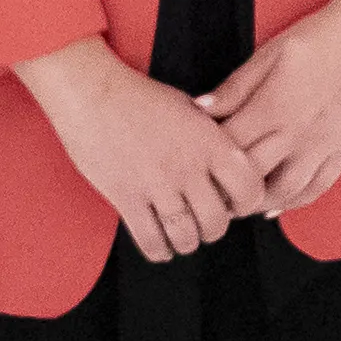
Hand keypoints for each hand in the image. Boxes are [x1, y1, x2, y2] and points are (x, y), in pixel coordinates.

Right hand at [17, 38, 271, 263]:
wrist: (91, 90)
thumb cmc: (141, 97)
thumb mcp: (191, 109)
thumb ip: (213, 139)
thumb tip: (232, 165)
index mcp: (209, 141)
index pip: (249, 189)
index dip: (246, 203)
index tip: (234, 204)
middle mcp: (188, 165)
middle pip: (217, 222)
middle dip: (212, 229)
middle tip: (204, 224)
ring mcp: (157, 183)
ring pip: (186, 236)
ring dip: (186, 242)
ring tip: (181, 236)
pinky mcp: (126, 197)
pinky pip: (152, 241)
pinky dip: (160, 250)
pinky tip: (160, 246)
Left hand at [200, 0, 340, 214]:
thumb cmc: (320, 37)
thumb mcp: (270, 52)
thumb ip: (235, 86)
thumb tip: (200, 108)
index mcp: (276, 107)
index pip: (230, 146)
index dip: (206, 157)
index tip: (192, 158)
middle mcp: (300, 133)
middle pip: (253, 176)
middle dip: (224, 187)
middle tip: (205, 189)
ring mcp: (324, 145)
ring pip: (286, 191)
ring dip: (257, 203)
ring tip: (236, 201)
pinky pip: (319, 187)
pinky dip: (295, 202)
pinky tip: (277, 204)